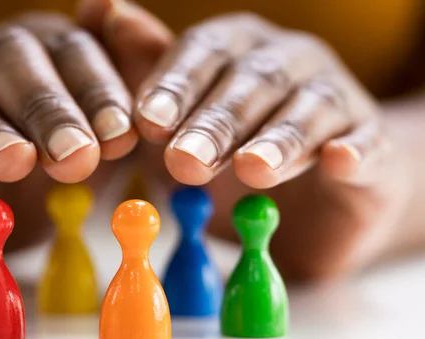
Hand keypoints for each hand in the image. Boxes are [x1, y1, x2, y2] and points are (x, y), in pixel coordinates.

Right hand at [0, 12, 143, 269]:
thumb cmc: (39, 161)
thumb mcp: (89, 133)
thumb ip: (114, 92)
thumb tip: (119, 16)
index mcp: (40, 51)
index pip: (72, 52)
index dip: (98, 91)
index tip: (123, 136)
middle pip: (13, 62)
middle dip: (49, 109)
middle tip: (76, 156)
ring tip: (16, 161)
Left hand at [81, 3, 410, 279]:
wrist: (314, 190)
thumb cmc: (234, 145)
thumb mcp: (183, 112)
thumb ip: (146, 67)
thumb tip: (98, 7)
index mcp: (235, 50)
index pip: (203, 53)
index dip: (175, 85)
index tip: (147, 123)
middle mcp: (286, 62)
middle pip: (251, 81)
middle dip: (216, 122)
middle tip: (185, 161)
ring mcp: (334, 100)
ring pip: (307, 110)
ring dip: (278, 138)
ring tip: (251, 169)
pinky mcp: (371, 145)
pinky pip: (366, 144)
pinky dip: (353, 150)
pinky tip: (339, 160)